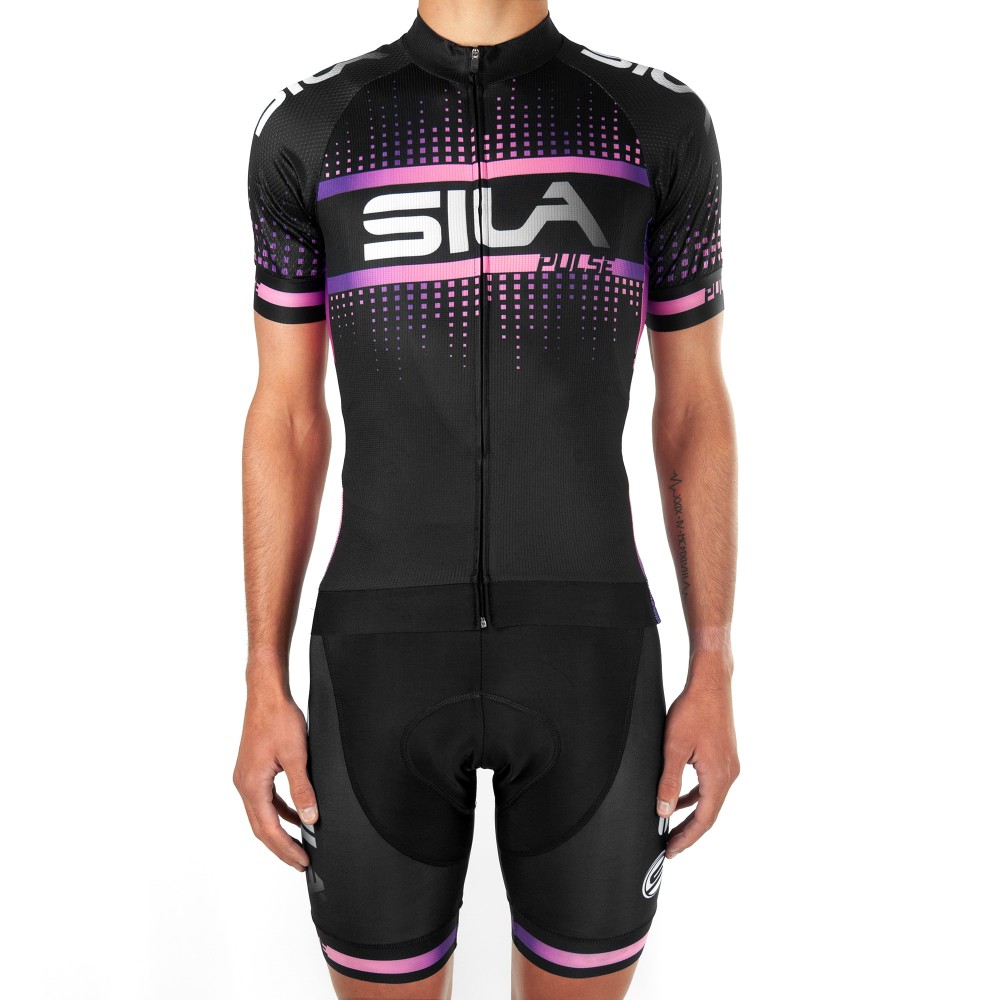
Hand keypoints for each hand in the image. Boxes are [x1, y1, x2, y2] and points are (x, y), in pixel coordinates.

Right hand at [233, 681, 316, 870]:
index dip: (286, 848)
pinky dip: (279, 811)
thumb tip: (310, 819)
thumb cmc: (278, 719)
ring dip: (279, 831)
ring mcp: (246, 777)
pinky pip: (265, 799)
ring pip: (262, 814)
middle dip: (281, 847)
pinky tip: (294, 814)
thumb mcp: (296, 756)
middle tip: (301, 862)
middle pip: (261, 827)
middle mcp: (244, 785)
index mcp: (252, 785)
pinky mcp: (253, 770)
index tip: (303, 861)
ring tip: (299, 844)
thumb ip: (303, 789)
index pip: (269, 829)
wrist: (266, 694)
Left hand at [656, 657, 738, 858]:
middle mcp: (729, 774)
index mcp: (718, 777)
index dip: (687, 838)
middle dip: (689, 832)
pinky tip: (681, 799)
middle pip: (709, 814)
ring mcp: (729, 765)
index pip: (703, 819)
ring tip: (673, 828)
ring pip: (710, 800)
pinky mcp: (725, 756)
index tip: (670, 852)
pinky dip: (696, 797)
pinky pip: (710, 785)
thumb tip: (664, 811)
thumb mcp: (674, 747)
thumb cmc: (693, 710)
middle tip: (670, 847)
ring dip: (692, 815)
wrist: (711, 682)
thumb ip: (669, 781)